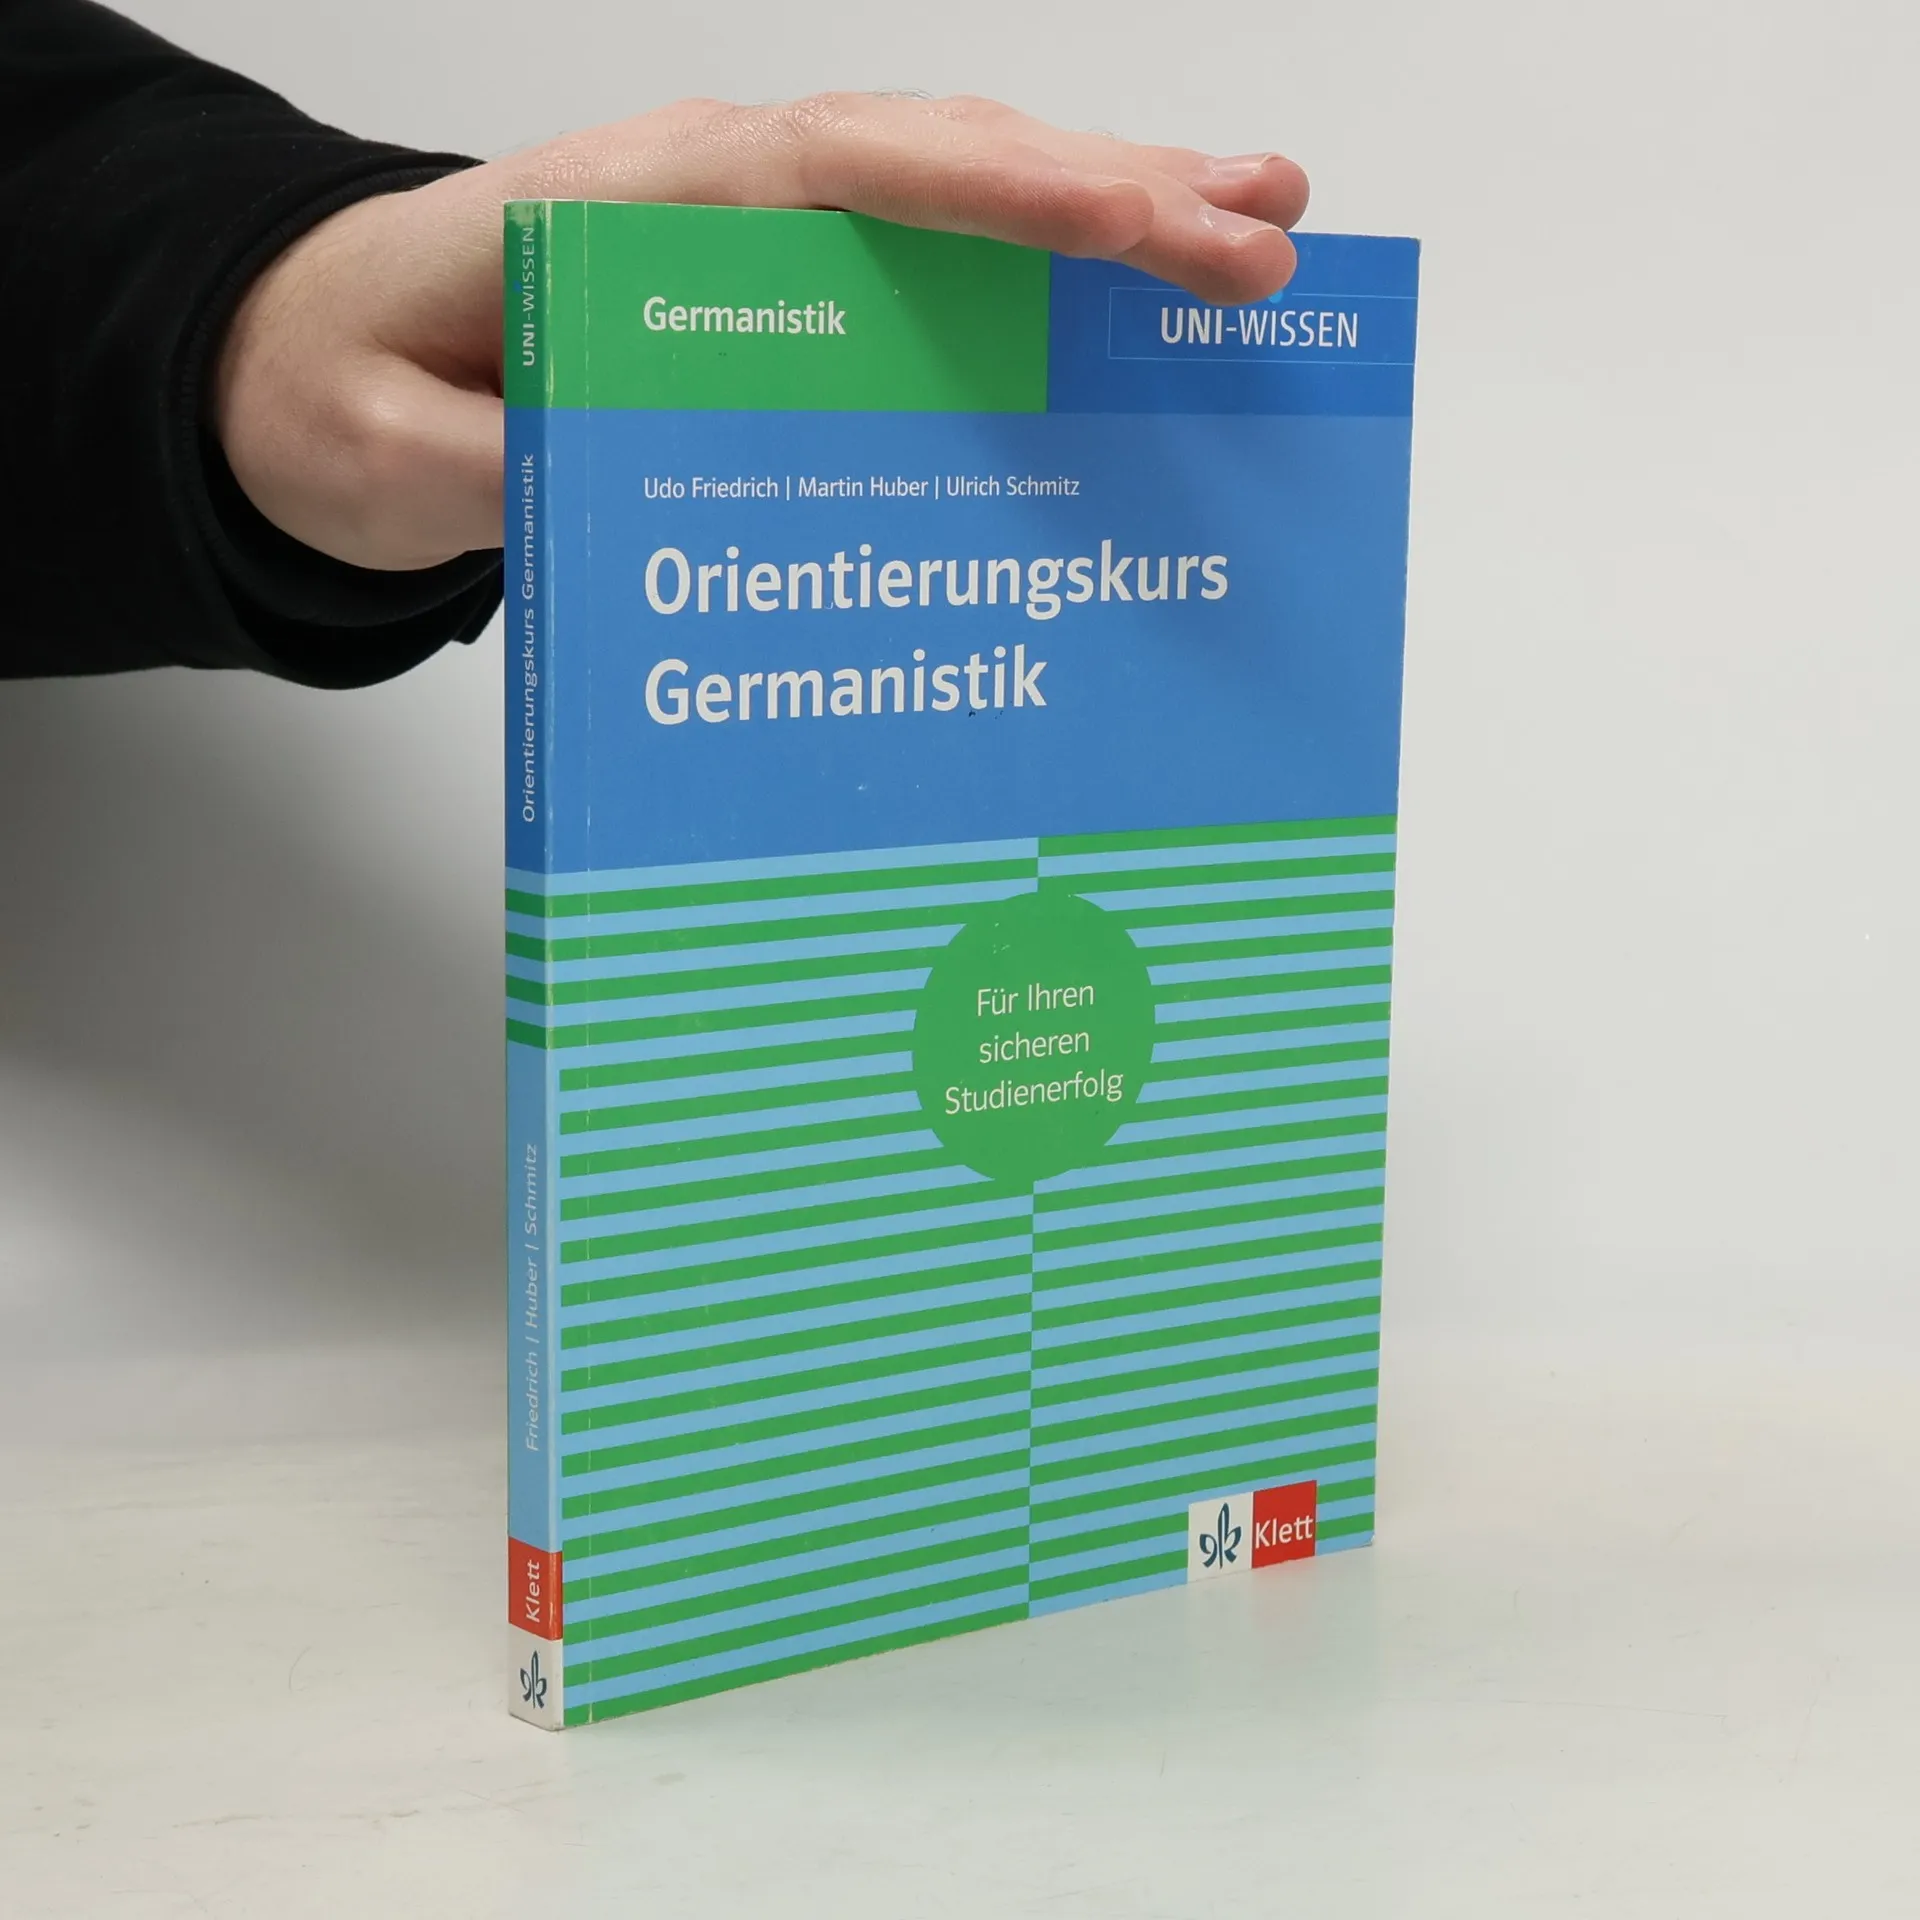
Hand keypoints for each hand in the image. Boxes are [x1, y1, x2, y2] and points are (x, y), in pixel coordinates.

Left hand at [214, 94, 1308, 572]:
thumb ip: (485, 470)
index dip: (998, 192)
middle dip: (1110, 196)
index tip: (1133, 219)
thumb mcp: (381, 455)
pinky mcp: (778, 286)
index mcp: (637, 209)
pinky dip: (1039, 259)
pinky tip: (1130, 279)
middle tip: (1263, 238)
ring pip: (958, 193)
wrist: (308, 364)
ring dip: (1109, 204)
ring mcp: (759, 233)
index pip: (848, 173)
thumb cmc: (344, 388)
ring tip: (1255, 223)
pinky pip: (927, 255)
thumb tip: (607, 489)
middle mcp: (720, 193)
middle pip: (942, 164)